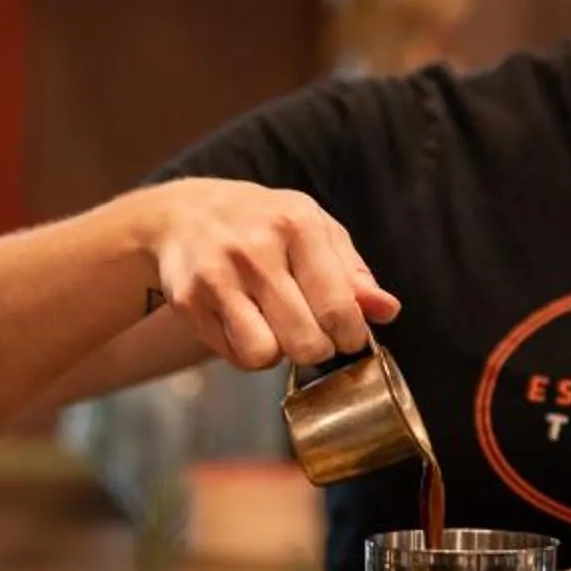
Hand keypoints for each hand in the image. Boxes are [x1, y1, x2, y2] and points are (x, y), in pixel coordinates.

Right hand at [133, 179, 401, 371]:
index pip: (338, 307)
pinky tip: (247, 326)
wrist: (184, 213)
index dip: (350, 336)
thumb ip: (353, 273)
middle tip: (313, 336)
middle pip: (305, 340)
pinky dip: (248, 353)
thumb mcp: (314, 229)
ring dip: (279, 354)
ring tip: (277, 330)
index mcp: (297, 225)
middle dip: (318, 348)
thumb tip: (387, 310)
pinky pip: (235, 356)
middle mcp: (255, 249)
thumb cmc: (263, 223)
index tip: (348, 337)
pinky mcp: (189, 302)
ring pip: (265, 355)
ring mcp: (217, 276)